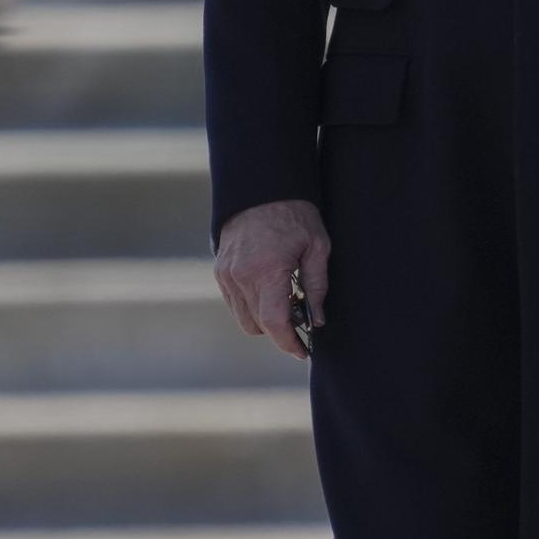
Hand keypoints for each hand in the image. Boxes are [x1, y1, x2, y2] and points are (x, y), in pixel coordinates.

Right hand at [212, 199, 329, 359]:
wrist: (261, 187)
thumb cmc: (293, 214)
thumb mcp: (316, 246)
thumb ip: (317, 285)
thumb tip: (317, 319)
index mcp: (267, 271)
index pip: (274, 323)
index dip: (289, 343)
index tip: (302, 351)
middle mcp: (241, 277)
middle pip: (259, 325)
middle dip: (281, 330)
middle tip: (301, 316)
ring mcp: (227, 275)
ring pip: (244, 318)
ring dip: (264, 320)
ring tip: (286, 300)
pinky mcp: (221, 271)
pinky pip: (235, 303)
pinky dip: (251, 306)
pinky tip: (269, 290)